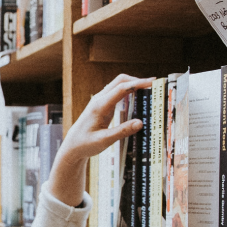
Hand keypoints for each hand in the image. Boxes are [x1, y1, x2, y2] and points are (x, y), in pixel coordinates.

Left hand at [44, 75, 152, 206]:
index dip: (137, 83)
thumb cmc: (85, 144)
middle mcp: (100, 99)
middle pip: (120, 81)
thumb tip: (140, 123)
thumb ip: (122, 131)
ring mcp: (101, 101)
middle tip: (154, 85)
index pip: (121, 89)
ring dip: (133, 85)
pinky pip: (118, 93)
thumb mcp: (104, 141)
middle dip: (137, 80)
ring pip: (119, 85)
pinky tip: (138, 98)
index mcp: (99, 106)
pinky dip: (129, 92)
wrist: (72, 146)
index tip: (152, 82)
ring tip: (149, 90)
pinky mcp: (103, 105)